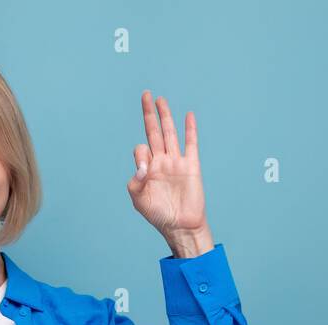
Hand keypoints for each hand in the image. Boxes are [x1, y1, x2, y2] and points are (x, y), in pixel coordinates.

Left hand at [127, 91, 213, 256]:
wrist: (180, 226)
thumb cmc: (158, 215)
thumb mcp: (138, 199)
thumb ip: (135, 181)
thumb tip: (143, 164)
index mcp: (148, 169)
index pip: (141, 149)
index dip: (140, 154)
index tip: (145, 170)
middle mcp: (162, 162)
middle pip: (154, 132)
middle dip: (149, 114)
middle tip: (146, 95)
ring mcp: (177, 162)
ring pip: (170, 133)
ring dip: (165, 116)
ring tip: (160, 100)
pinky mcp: (191, 166)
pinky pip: (191, 144)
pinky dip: (190, 130)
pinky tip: (188, 115)